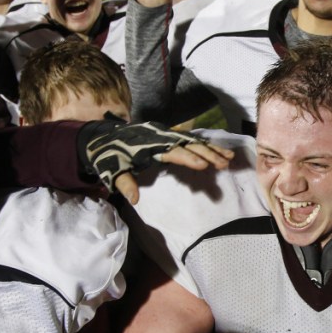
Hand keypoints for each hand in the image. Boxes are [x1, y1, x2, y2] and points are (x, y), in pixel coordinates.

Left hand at [77, 115, 232, 203]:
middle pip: (188, 144)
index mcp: (148, 144)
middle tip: (223, 164)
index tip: (203, 166)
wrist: (102, 136)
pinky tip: (219, 151)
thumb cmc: (108, 156)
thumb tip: (135, 199)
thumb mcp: (112, 171)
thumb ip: (124, 183)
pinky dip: (206, 145)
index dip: (187, 158)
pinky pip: (191, 139)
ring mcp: (166, 134)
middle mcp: (160, 136)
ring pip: (193, 140)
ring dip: (211, 149)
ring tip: (229, 158)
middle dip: (207, 153)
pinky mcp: (168, 135)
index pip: (172, 151)